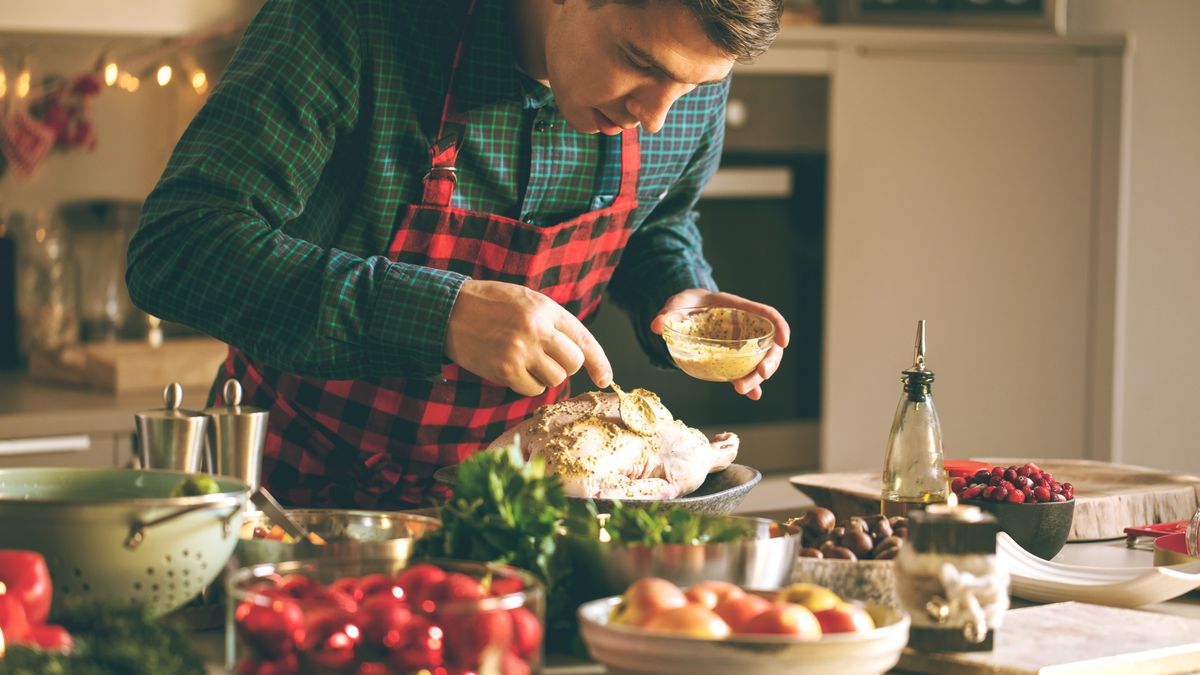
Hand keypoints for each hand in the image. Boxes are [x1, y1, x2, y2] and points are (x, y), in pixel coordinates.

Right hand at [445, 280, 612, 395]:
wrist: (449, 311)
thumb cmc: (491, 305)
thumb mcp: (526, 301)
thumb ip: (552, 322)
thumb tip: (579, 356)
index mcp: (545, 308)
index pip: (583, 339)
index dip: (599, 362)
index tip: (605, 379)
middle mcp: (537, 329)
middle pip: (573, 363)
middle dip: (564, 366)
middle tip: (545, 358)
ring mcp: (521, 350)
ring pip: (555, 379)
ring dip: (544, 375)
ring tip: (524, 360)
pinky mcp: (505, 370)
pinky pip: (533, 388)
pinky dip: (527, 384)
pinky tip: (512, 369)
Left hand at [650, 289, 789, 400]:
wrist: (687, 311)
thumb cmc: (688, 303)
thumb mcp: (679, 302)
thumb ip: (670, 311)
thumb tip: (657, 325)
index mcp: (740, 308)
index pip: (767, 314)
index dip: (780, 327)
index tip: (784, 341)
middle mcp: (746, 328)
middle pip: (769, 345)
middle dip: (769, 362)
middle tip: (760, 376)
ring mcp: (742, 345)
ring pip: (760, 362)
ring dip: (756, 378)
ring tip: (742, 390)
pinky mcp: (733, 359)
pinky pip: (746, 372)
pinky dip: (751, 385)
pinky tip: (752, 396)